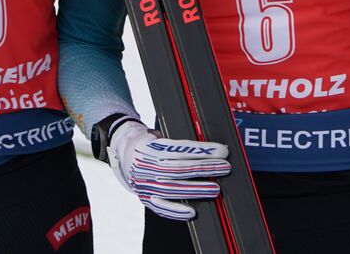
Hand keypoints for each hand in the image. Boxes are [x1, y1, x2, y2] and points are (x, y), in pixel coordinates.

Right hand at [105, 118, 231, 220]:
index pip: (182, 150)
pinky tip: (192, 212)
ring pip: (173, 189)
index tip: (223, 150)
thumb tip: (209, 147)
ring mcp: (145, 184)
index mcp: (151, 148)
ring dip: (196, 190)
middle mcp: (146, 166)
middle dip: (205, 168)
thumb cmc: (150, 143)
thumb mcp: (161, 137)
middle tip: (225, 167)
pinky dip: (176, 211)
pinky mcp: (145, 198)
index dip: (203, 151)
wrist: (124, 154)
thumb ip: (180, 144)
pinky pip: (160, 207)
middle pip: (180, 169)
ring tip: (215, 189)